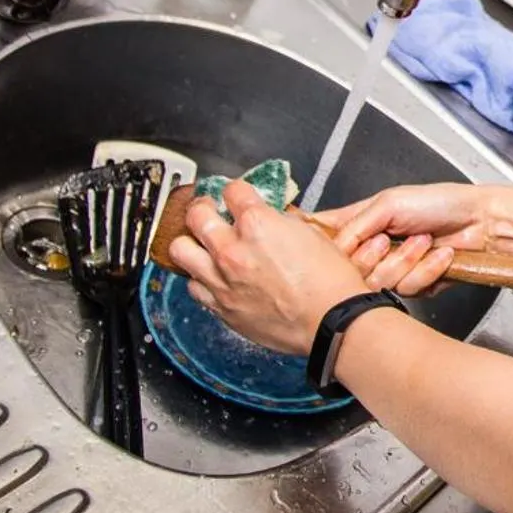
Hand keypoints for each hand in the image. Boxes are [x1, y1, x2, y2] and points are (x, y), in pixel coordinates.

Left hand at [169, 180, 368, 355]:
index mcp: (258, 224)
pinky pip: (193, 287)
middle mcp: (233, 250)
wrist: (332, 322)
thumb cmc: (330, 282)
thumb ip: (278, 222)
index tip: (238, 195)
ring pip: (180, 250)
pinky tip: (213, 276)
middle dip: (203, 208)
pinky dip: (200, 278)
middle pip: (196, 214)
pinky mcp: (221, 307)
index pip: (232, 190)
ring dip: (192, 242)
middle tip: (210, 211)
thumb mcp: (310, 234)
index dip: (237, 190)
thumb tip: (266, 218)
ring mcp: (222, 280)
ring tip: (202, 243)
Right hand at [310, 183, 496, 297]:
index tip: (329, 249)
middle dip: (371, 257)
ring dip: (405, 260)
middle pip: (348, 272)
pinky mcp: (413, 285)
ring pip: (377, 284)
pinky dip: (426, 270)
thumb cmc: (438, 202)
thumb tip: (331, 248)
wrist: (479, 222)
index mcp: (360, 224)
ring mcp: (392, 269)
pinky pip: (407, 290)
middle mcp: (371, 249)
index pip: (325, 240)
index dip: (322, 250)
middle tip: (387, 240)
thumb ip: (355, 225)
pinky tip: (439, 255)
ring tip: (424, 241)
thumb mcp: (389, 203)